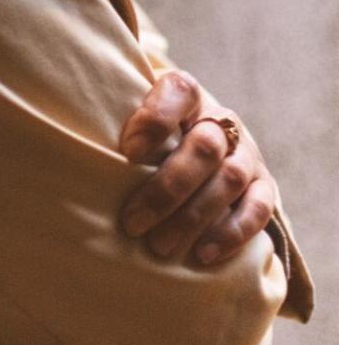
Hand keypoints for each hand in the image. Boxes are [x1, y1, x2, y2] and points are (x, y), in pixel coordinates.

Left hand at [118, 69, 277, 265]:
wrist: (200, 152)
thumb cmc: (152, 141)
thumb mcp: (137, 124)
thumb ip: (122, 131)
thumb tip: (80, 159)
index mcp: (188, 96)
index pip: (179, 90)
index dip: (156, 119)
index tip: (128, 153)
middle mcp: (221, 120)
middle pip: (204, 147)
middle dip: (167, 188)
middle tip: (133, 222)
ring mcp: (247, 153)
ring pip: (229, 179)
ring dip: (193, 216)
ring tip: (159, 246)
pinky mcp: (264, 186)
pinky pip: (259, 208)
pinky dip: (232, 232)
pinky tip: (203, 254)